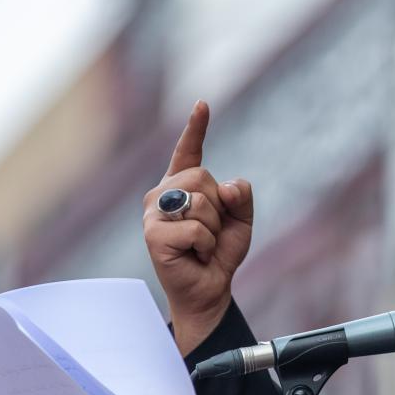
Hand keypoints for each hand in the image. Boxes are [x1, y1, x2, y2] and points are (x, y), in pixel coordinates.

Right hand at [143, 101, 255, 352]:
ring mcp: (154, 214)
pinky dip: (206, 244)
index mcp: (182, 186)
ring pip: (200, 201)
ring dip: (214, 229)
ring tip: (202, 245)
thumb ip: (239, 196)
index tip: (203, 104)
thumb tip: (224, 186)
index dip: (196, 128)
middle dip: (218, 206)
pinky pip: (196, 228)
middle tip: (210, 232)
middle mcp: (162, 195)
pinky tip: (196, 255)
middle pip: (202, 177)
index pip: (189, 152)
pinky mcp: (154, 235)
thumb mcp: (241, 220)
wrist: (209, 290)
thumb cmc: (219, 255)